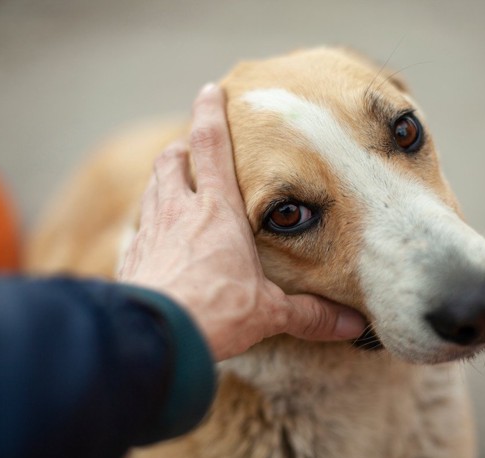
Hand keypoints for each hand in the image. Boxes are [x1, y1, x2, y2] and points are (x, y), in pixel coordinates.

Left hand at [118, 84, 365, 360]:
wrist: (158, 340)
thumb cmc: (218, 313)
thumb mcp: (271, 312)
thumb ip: (311, 313)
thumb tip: (353, 324)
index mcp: (218, 211)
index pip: (211, 146)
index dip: (210, 113)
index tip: (209, 89)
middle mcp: (179, 212)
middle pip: (173, 161)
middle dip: (182, 147)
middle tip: (189, 145)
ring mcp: (150, 234)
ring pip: (153, 190)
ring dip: (163, 180)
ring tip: (173, 183)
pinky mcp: (131, 261)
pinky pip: (136, 232)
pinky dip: (145, 226)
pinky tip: (150, 239)